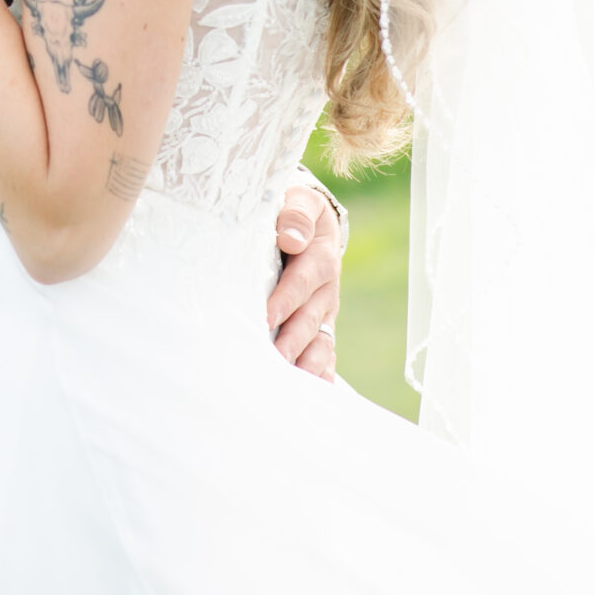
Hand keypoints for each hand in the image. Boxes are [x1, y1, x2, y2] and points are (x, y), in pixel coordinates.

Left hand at [267, 187, 341, 380]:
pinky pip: (325, 353)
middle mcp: (327, 288)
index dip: (286, 299)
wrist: (309, 219)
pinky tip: (309, 394)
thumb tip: (290, 238)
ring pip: (320, 342)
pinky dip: (320, 375)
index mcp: (320, 255)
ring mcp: (326, 310)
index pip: (303, 280)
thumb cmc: (294, 210)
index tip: (266, 317)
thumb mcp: (299, 200)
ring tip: (289, 386)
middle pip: (311, 318)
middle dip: (293, 341)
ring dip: (306, 364)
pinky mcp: (321, 325)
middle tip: (273, 361)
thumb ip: (295, 215)